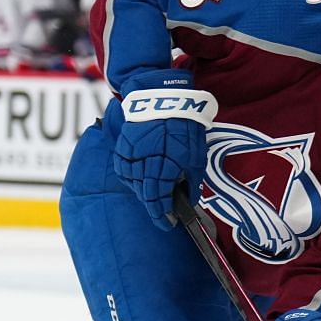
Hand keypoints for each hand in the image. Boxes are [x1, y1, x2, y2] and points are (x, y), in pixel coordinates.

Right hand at [111, 85, 217, 229]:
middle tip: (162, 214)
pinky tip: (141, 179)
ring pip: (134, 184)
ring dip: (143, 192)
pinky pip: (125, 170)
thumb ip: (191, 180)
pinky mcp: (123, 147)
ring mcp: (131, 155)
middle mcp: (145, 164)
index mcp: (165, 167)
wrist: (162, 97)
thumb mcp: (196, 155)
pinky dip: (132, 178)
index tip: (169, 223)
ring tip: (154, 194)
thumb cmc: (184, 125)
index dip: (164, 215)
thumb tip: (188, 200)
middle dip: (154, 207)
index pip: (160, 200)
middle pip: (145, 195)